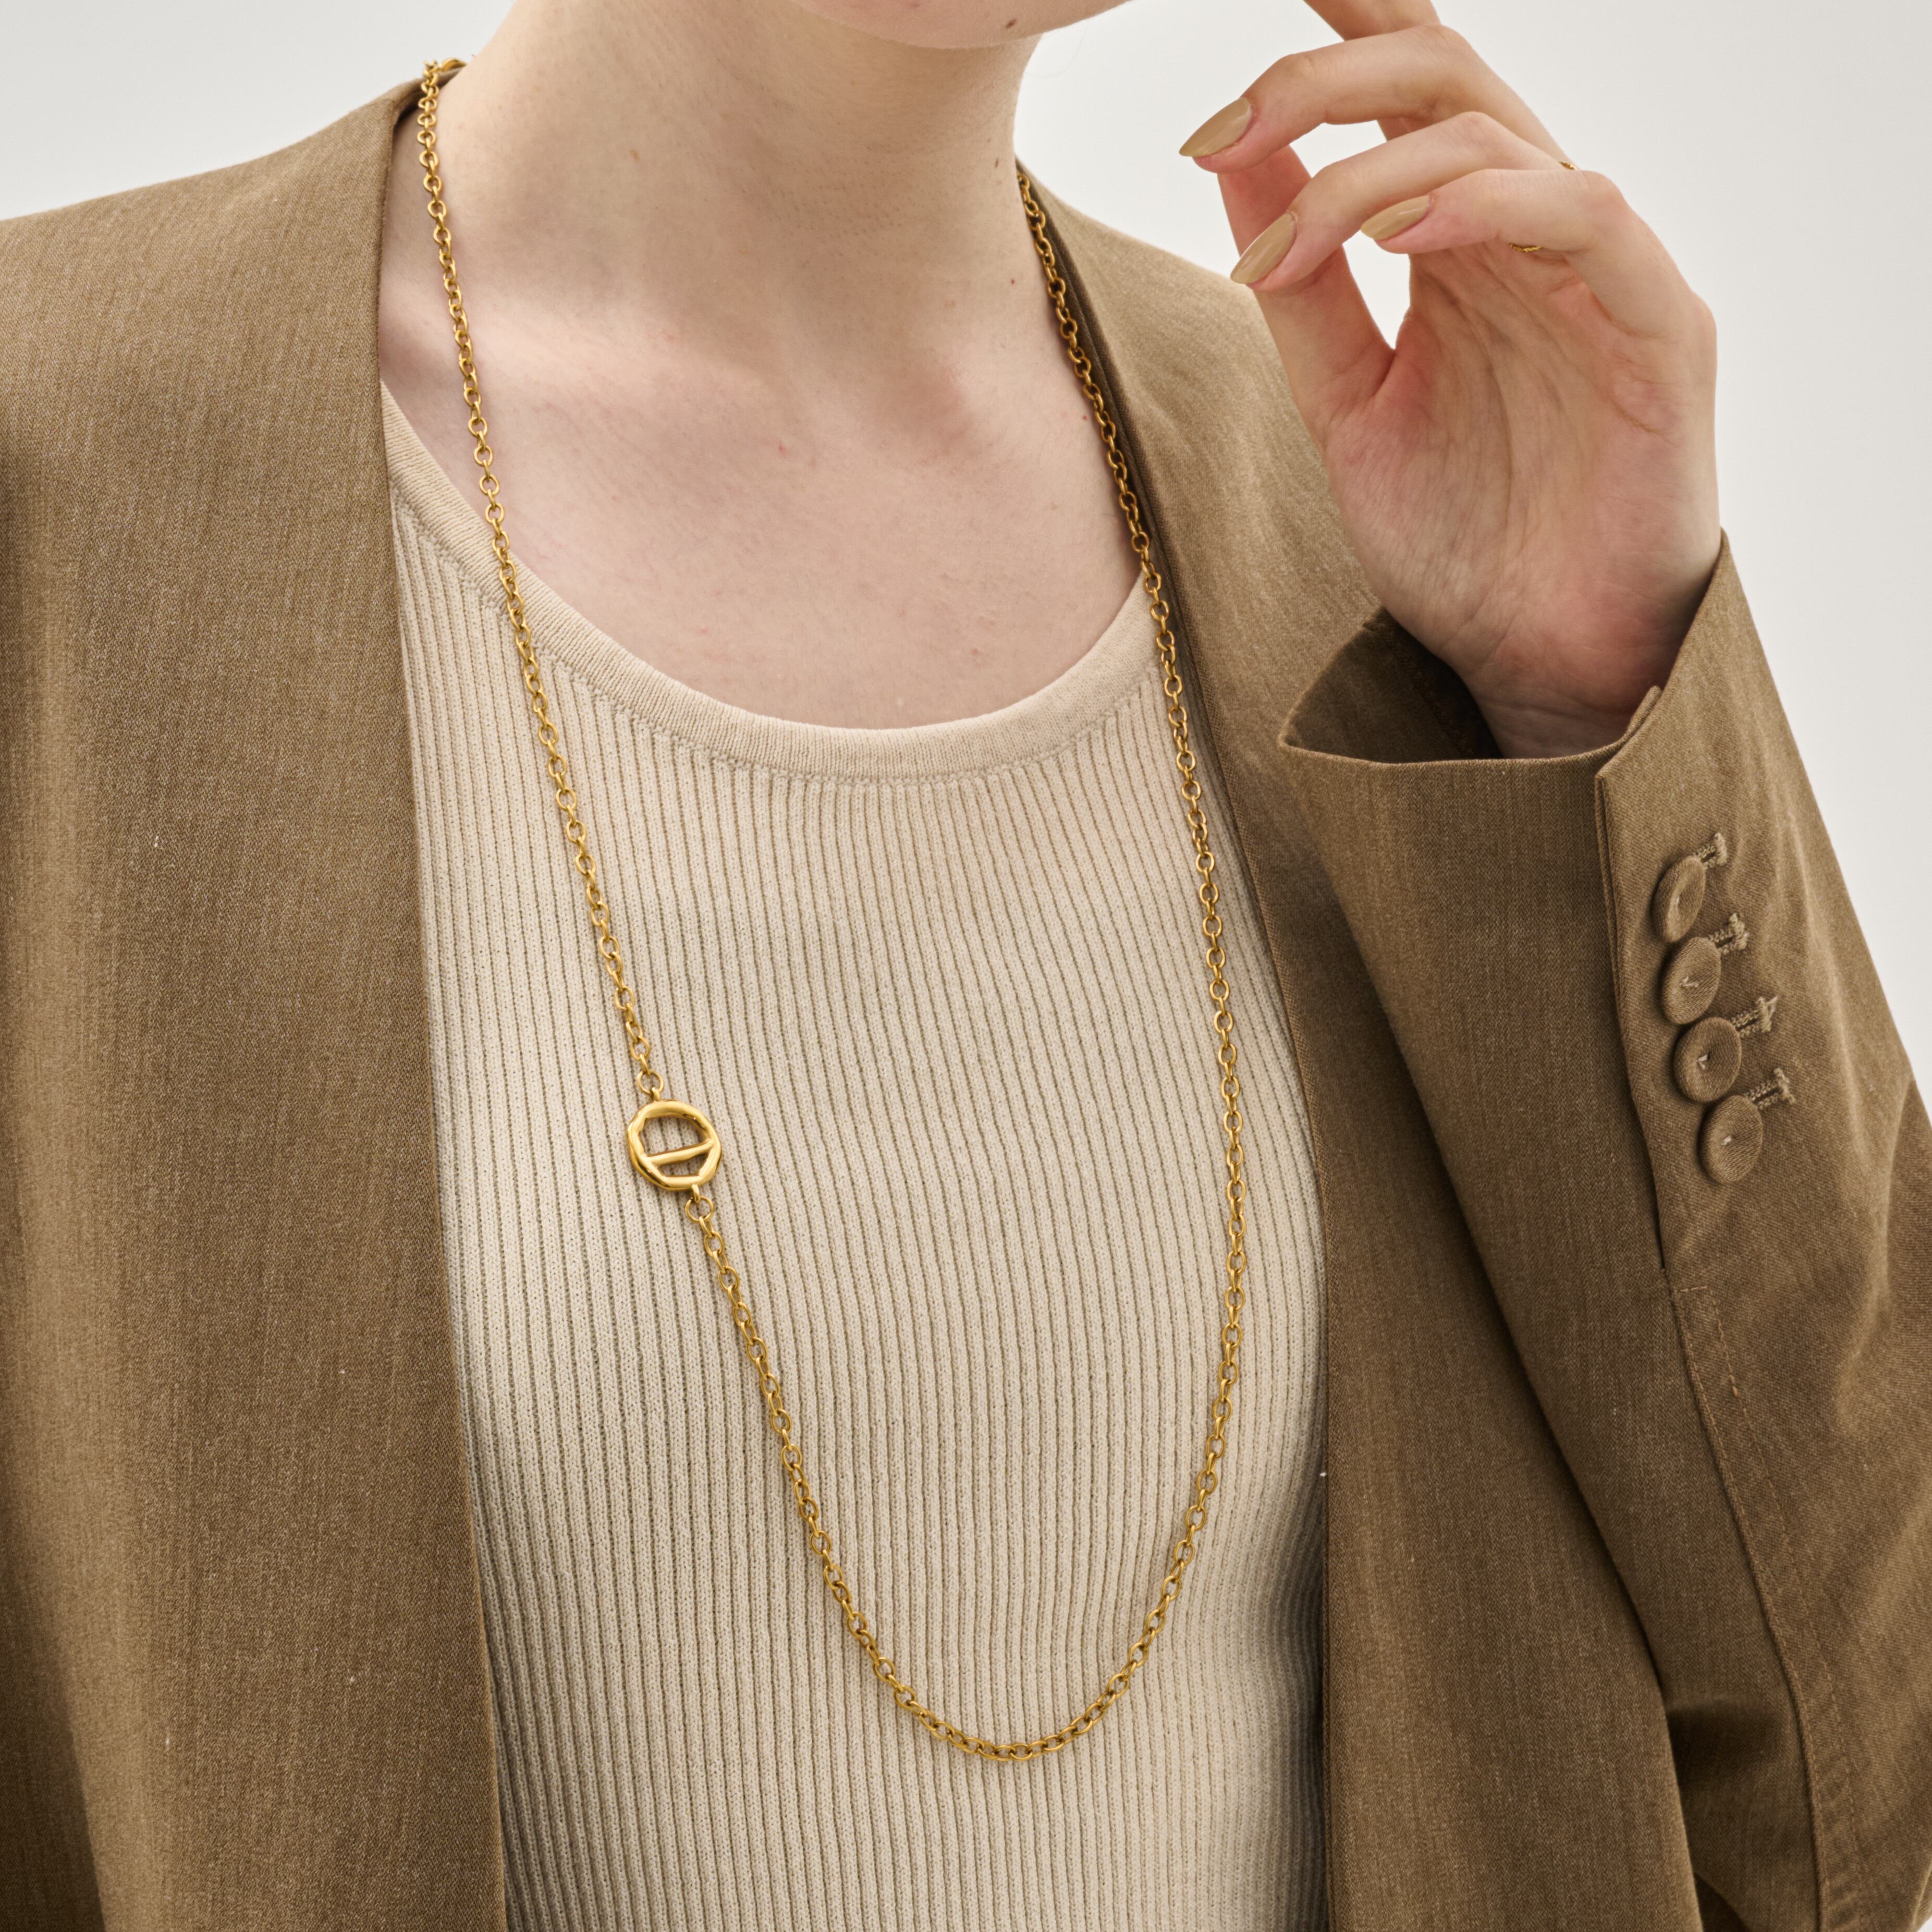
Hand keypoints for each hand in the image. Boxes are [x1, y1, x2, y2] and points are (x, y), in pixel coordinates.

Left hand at [1181, 1, 1719, 758]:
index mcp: (1461, 246)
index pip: (1408, 95)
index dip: (1342, 27)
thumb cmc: (1463, 541)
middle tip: (1220, 125)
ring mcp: (1601, 275)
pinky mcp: (1660, 327)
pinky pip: (1584, 217)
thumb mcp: (1346, 406)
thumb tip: (1232, 152)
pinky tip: (1400, 239)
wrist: (1539, 664)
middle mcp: (1530, 238)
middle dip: (1324, 80)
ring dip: (1370, 172)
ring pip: (1498, 139)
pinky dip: (1487, 208)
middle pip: (1444, 81)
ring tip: (1284, 243)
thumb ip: (1301, 284)